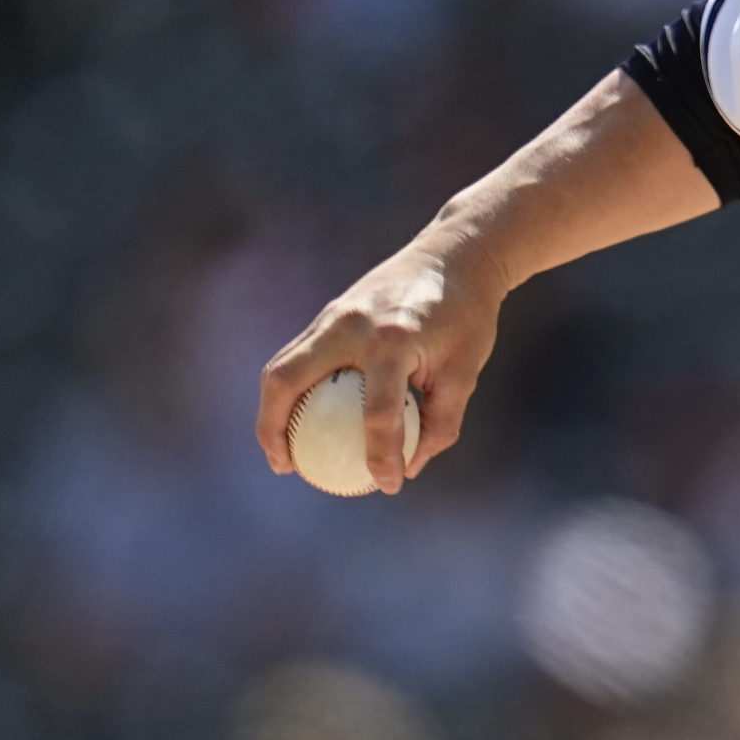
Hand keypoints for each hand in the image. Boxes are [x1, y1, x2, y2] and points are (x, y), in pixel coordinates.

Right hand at [255, 233, 508, 492]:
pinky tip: (301, 418)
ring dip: (272, 410)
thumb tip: (411, 467)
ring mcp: (335, 313)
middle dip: (274, 429)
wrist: (457, 255)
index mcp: (394, 339)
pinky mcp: (330, 311)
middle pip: (288, 380)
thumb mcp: (465, 370)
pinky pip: (298, 355)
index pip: (378, 412)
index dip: (382, 456)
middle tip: (286, 467)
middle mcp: (352, 324)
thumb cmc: (468, 316)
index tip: (389, 484)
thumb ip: (440, 422)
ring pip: (282, 365)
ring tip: (283, 452)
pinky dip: (290, 389)